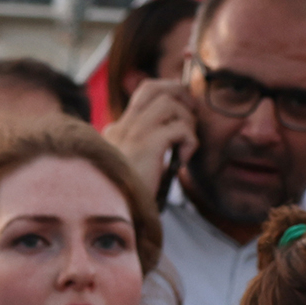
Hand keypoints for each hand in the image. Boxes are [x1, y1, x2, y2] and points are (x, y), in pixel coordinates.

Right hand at [104, 78, 199, 192]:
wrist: (114, 217)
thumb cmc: (128, 200)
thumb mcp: (134, 169)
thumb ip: (148, 149)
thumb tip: (176, 135)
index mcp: (116, 132)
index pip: (144, 94)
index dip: (169, 95)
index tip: (185, 111)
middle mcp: (121, 127)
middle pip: (153, 87)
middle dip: (180, 94)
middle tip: (192, 114)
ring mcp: (131, 134)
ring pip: (169, 103)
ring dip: (187, 120)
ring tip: (186, 144)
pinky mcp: (145, 146)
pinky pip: (179, 128)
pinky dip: (189, 141)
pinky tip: (183, 160)